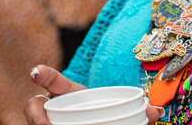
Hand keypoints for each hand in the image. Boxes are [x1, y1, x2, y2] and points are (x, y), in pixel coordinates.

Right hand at [24, 65, 162, 124]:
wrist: (93, 120)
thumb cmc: (101, 113)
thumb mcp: (115, 107)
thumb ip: (135, 108)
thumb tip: (157, 111)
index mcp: (67, 93)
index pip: (52, 80)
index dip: (43, 74)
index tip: (36, 71)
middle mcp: (50, 107)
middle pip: (33, 108)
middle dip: (36, 116)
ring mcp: (46, 120)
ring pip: (36, 124)